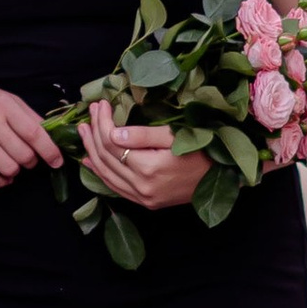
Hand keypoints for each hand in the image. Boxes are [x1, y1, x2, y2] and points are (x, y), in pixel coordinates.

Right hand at [0, 73, 61, 186]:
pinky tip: (2, 176)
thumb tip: (50, 136)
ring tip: (13, 166)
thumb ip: (26, 115)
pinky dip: (0, 181)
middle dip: (31, 162)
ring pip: (8, 168)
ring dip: (15, 172)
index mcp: (4, 104)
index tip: (57, 161)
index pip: (35, 133)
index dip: (50, 151)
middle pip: (23, 155)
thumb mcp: (3, 97)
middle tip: (28, 159)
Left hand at [78, 98, 209, 212]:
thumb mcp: (175, 136)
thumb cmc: (202, 151)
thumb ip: (143, 134)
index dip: (103, 122)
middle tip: (91, 112)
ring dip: (91, 152)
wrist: (222, 178)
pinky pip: (116, 188)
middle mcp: (142, 187)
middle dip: (94, 133)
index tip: (101, 104)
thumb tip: (113, 132)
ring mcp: (143, 198)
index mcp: (149, 168)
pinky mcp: (146, 202)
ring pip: (106, 174)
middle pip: (106, 157)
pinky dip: (100, 174)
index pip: (113, 142)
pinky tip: (89, 161)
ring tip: (83, 132)